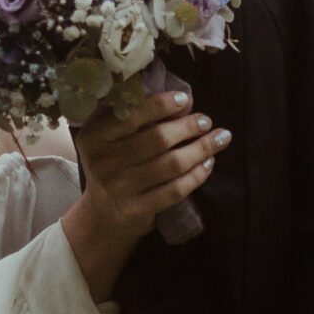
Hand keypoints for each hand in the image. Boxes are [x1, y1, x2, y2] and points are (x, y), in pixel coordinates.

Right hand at [75, 91, 230, 239]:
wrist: (102, 214)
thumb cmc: (112, 164)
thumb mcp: (109, 138)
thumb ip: (134, 119)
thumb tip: (182, 103)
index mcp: (94, 136)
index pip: (131, 116)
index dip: (161, 105)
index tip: (185, 99)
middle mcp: (103, 162)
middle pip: (157, 139)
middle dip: (188, 127)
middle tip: (206, 121)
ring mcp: (119, 189)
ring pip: (171, 165)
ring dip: (201, 149)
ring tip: (219, 139)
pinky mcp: (136, 210)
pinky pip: (175, 190)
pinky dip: (197, 175)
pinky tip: (208, 163)